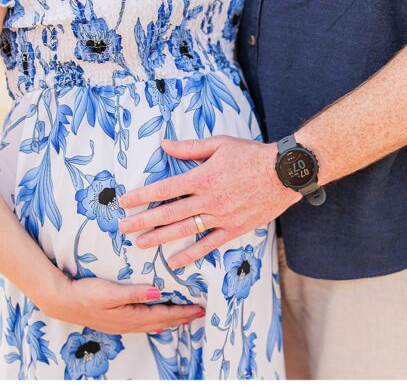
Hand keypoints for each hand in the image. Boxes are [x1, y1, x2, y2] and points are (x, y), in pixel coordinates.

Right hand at [39, 275, 204, 333]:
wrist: (62, 301)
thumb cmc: (85, 293)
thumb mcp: (110, 291)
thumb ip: (134, 293)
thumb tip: (158, 293)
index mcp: (130, 316)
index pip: (163, 315)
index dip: (182, 312)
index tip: (199, 308)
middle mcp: (129, 323)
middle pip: (162, 322)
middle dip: (182, 318)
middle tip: (200, 313)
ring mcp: (122, 324)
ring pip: (153, 324)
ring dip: (170, 320)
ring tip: (184, 317)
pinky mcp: (116, 321)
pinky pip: (143, 323)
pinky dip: (156, 321)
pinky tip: (158, 322)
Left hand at [118, 136, 301, 268]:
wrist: (284, 173)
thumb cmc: (251, 155)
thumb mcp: (219, 144)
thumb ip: (189, 148)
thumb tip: (164, 145)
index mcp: (202, 177)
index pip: (164, 189)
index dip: (142, 196)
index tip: (124, 202)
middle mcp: (208, 200)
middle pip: (168, 212)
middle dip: (142, 220)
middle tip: (123, 227)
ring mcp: (221, 217)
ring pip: (184, 230)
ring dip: (159, 238)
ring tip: (140, 243)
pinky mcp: (234, 229)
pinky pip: (208, 245)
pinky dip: (190, 255)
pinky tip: (174, 262)